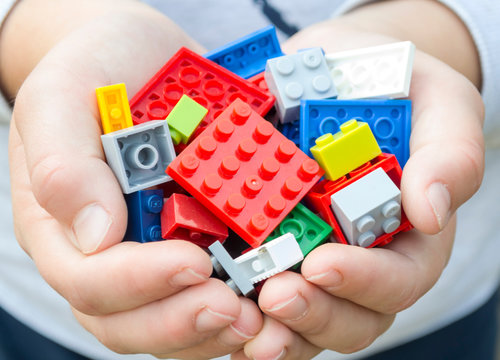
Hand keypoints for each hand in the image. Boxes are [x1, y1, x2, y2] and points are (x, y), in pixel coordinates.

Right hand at [6, 2, 261, 357]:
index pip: (88, 280)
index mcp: (62, 227)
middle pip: (129, 321)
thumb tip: (95, 234)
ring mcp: (151, 253)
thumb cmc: (92, 70)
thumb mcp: (60, 97)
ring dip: (217, 331)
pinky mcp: (194, 241)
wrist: (137, 54)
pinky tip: (274, 295)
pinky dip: (243, 302)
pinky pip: (211, 292)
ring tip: (263, 315)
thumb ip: (63, 164)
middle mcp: (107, 253)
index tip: (192, 263)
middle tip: (236, 310)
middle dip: (182, 324)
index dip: (139, 283)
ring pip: (172, 321)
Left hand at [231, 21, 483, 359]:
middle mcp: (360, 258)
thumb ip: (449, 154)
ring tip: (241, 318)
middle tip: (275, 296)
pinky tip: (216, 303)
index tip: (322, 264)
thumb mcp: (439, 104)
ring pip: (301, 320)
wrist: (342, 73)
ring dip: (272, 329)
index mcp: (406, 234)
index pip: (398, 279)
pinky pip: (256, 295)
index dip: (364, 281)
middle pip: (350, 317)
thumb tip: (431, 211)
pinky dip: (239, 309)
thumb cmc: (396, 87)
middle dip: (313, 314)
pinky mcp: (269, 247)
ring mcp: (311, 258)